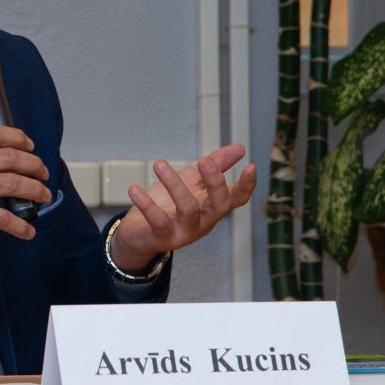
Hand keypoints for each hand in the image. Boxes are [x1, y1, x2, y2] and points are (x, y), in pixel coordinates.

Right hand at [0, 125, 51, 241]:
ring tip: (43, 195)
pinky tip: (28, 229)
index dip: (17, 137)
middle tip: (42, 171)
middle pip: (10, 158)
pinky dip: (19, 225)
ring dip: (34, 189)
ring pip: (13, 183)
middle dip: (33, 164)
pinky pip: (3, 218)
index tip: (29, 146)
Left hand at [110, 144, 255, 272]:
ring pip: (188, 209)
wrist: (139, 234)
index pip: (236, 199)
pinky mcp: (163, 237)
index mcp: (211, 208)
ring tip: (159, 164)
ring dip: (174, 184)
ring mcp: (184, 231)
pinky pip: (157, 220)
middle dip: (214, 182)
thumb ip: (215, 165)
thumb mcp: (191, 181)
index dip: (246, 186)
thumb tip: (240, 148)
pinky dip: (146, 203)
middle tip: (204, 159)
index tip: (250, 166)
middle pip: (219, 205)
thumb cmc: (167, 205)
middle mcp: (203, 222)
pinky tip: (134, 189)